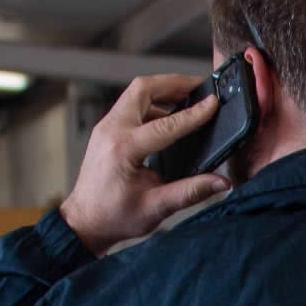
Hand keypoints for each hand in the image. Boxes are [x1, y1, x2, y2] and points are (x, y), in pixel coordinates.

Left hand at [58, 74, 232, 253]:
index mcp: (123, 149)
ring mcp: (106, 128)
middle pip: (143, 89)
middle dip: (173, 83)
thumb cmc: (113, 217)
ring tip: (188, 97)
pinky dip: (152, 103)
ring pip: (136, 94)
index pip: (166, 124)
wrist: (85, 222)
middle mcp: (111, 131)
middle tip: (198, 86)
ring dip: (163, 91)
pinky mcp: (107, 131)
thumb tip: (220, 183)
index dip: (193, 113)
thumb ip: (191, 192)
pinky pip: (130, 106)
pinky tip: (170, 114)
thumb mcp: (156, 208)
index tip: (212, 104)